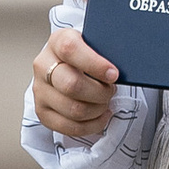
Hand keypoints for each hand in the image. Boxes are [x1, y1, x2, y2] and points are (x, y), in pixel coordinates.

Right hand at [32, 25, 121, 140]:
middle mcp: (43, 65)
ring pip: (73, 109)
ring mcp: (40, 90)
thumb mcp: (95, 42)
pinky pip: (69, 127)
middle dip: (100, 92)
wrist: (66, 65)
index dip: (94, 64)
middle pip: (72, 85)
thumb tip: (129, 58)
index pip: (71, 49)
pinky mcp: (42, 111)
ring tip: (105, 101)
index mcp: (57, 41)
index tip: (114, 73)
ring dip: (98, 109)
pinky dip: (91, 125)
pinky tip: (101, 115)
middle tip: (111, 90)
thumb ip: (106, 47)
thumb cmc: (87, 55)